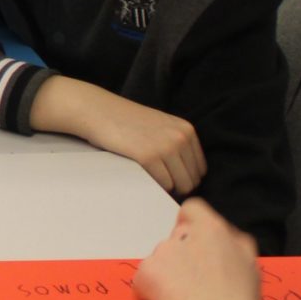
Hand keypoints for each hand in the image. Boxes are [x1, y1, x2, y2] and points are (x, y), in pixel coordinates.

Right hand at [29, 76, 206, 196]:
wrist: (100, 111)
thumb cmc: (127, 122)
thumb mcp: (162, 126)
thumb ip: (178, 144)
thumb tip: (189, 177)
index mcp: (186, 129)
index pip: (200, 169)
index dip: (186, 177)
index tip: (169, 177)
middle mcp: (181, 137)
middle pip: (192, 180)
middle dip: (178, 186)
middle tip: (158, 180)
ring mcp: (166, 147)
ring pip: (180, 185)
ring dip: (167, 187)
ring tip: (150, 176)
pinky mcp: (149, 157)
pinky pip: (163, 184)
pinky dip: (155, 185)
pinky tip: (143, 173)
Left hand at [133, 200, 263, 299]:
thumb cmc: (240, 298)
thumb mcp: (248, 259)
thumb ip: (230, 240)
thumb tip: (219, 235)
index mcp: (210, 228)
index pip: (191, 210)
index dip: (191, 225)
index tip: (193, 245)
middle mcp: (182, 235)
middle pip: (176, 241)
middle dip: (181, 259)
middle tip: (194, 284)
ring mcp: (161, 253)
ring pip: (159, 262)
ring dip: (167, 277)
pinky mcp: (145, 274)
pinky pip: (143, 282)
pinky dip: (150, 295)